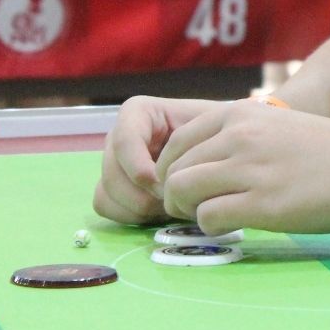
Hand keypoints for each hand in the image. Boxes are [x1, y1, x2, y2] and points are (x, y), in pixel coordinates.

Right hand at [94, 96, 221, 225]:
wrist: (222, 151)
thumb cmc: (220, 134)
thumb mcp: (212, 129)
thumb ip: (188, 147)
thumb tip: (163, 185)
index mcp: (138, 113)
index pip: (124, 141)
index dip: (140, 168)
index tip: (166, 186)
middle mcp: (119, 136)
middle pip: (112, 172)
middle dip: (143, 194)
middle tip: (175, 201)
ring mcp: (113, 163)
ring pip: (107, 192)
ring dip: (140, 207)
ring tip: (172, 206)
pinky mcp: (113, 186)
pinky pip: (106, 206)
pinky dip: (131, 216)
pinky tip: (159, 213)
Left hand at [155, 100, 329, 234]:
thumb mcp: (278, 125)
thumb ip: (239, 137)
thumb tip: (197, 167)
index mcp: (240, 113)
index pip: (176, 143)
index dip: (172, 171)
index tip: (190, 187)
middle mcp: (240, 137)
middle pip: (173, 171)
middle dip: (177, 195)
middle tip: (198, 209)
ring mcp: (251, 170)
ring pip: (182, 193)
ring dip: (189, 211)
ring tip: (213, 217)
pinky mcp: (264, 205)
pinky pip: (208, 218)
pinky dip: (213, 227)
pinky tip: (236, 226)